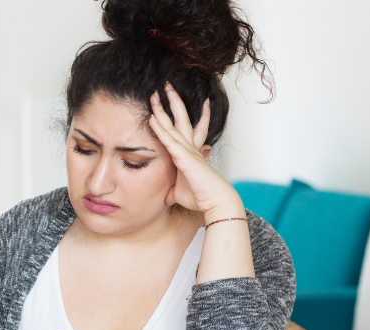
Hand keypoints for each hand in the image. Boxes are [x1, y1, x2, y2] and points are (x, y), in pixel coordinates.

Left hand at [148, 82, 245, 222]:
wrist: (216, 202)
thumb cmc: (201, 197)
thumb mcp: (180, 193)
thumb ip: (172, 191)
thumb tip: (166, 197)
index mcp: (190, 153)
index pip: (182, 129)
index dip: (177, 114)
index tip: (172, 101)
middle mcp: (190, 148)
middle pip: (180, 119)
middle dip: (173, 102)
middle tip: (166, 86)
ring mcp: (188, 151)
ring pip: (173, 125)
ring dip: (162, 110)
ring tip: (155, 94)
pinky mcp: (185, 159)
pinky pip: (169, 141)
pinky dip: (160, 130)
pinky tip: (152, 118)